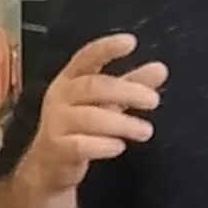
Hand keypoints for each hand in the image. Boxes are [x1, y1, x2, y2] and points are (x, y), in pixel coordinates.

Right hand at [22, 33, 165, 198]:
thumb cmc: (78, 128)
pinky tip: (119, 146)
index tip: (130, 42)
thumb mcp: (104, 102)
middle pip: (93, 87)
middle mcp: (60, 97)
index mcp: (71, 80)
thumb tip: (160, 69)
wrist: (48, 165)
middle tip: (153, 100)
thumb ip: (131, 85)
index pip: (87, 57)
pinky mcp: (57, 149)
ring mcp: (56, 123)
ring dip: (122, 123)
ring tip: (144, 130)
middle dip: (126, 91)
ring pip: (90, 117)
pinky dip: (103, 145)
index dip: (107, 48)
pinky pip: (81, 145)